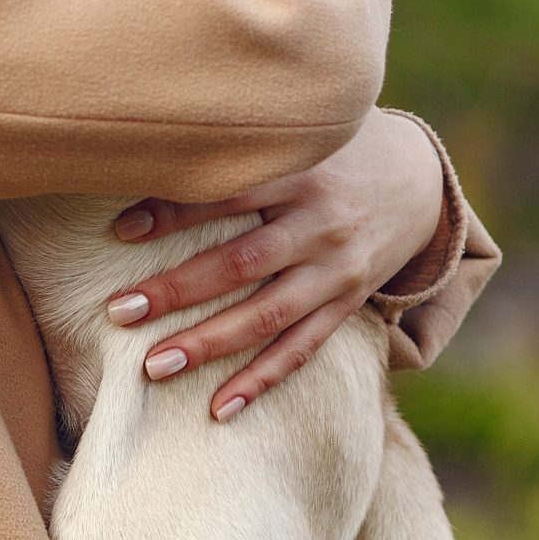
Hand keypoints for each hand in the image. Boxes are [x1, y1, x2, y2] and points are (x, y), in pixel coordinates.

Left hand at [102, 110, 446, 421]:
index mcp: (301, 173)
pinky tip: (220, 408)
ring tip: (154, 366)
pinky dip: (262, 379)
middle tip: (119, 310)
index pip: (228, 195)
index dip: (173, 212)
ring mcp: (336, 270)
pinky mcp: (348, 303)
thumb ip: (243, 141)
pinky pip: (302, 349)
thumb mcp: (299, 131)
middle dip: (177, 290)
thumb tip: (158, 141)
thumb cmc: (334, 149)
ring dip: (209, 344)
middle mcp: (319, 224)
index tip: (119, 230)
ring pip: (267, 315)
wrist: (420, 179)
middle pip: (240, 263)